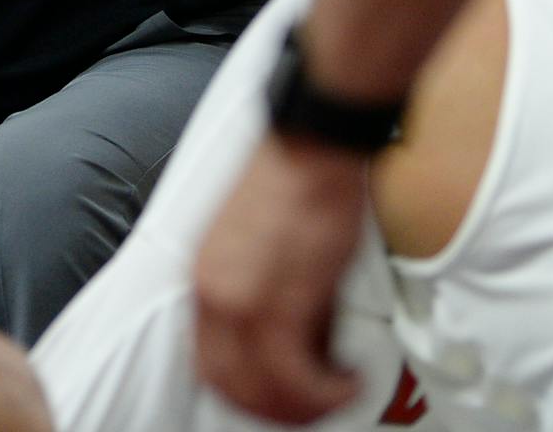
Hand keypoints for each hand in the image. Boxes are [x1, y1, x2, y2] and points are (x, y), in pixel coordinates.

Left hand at [194, 132, 368, 422]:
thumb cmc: (294, 185)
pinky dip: (327, 391)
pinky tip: (350, 378)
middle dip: (276, 410)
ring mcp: (242, 301)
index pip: (207, 363)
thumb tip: (300, 346)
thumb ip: (268, 298)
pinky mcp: (281, 302)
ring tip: (339, 392)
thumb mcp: (259, 246)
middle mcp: (212, 294)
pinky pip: (298, 376)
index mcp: (201, 277)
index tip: (280, 397)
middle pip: (229, 387)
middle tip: (314, 406)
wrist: (310, 147)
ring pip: (264, 391)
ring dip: (307, 405)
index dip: (245, 393)